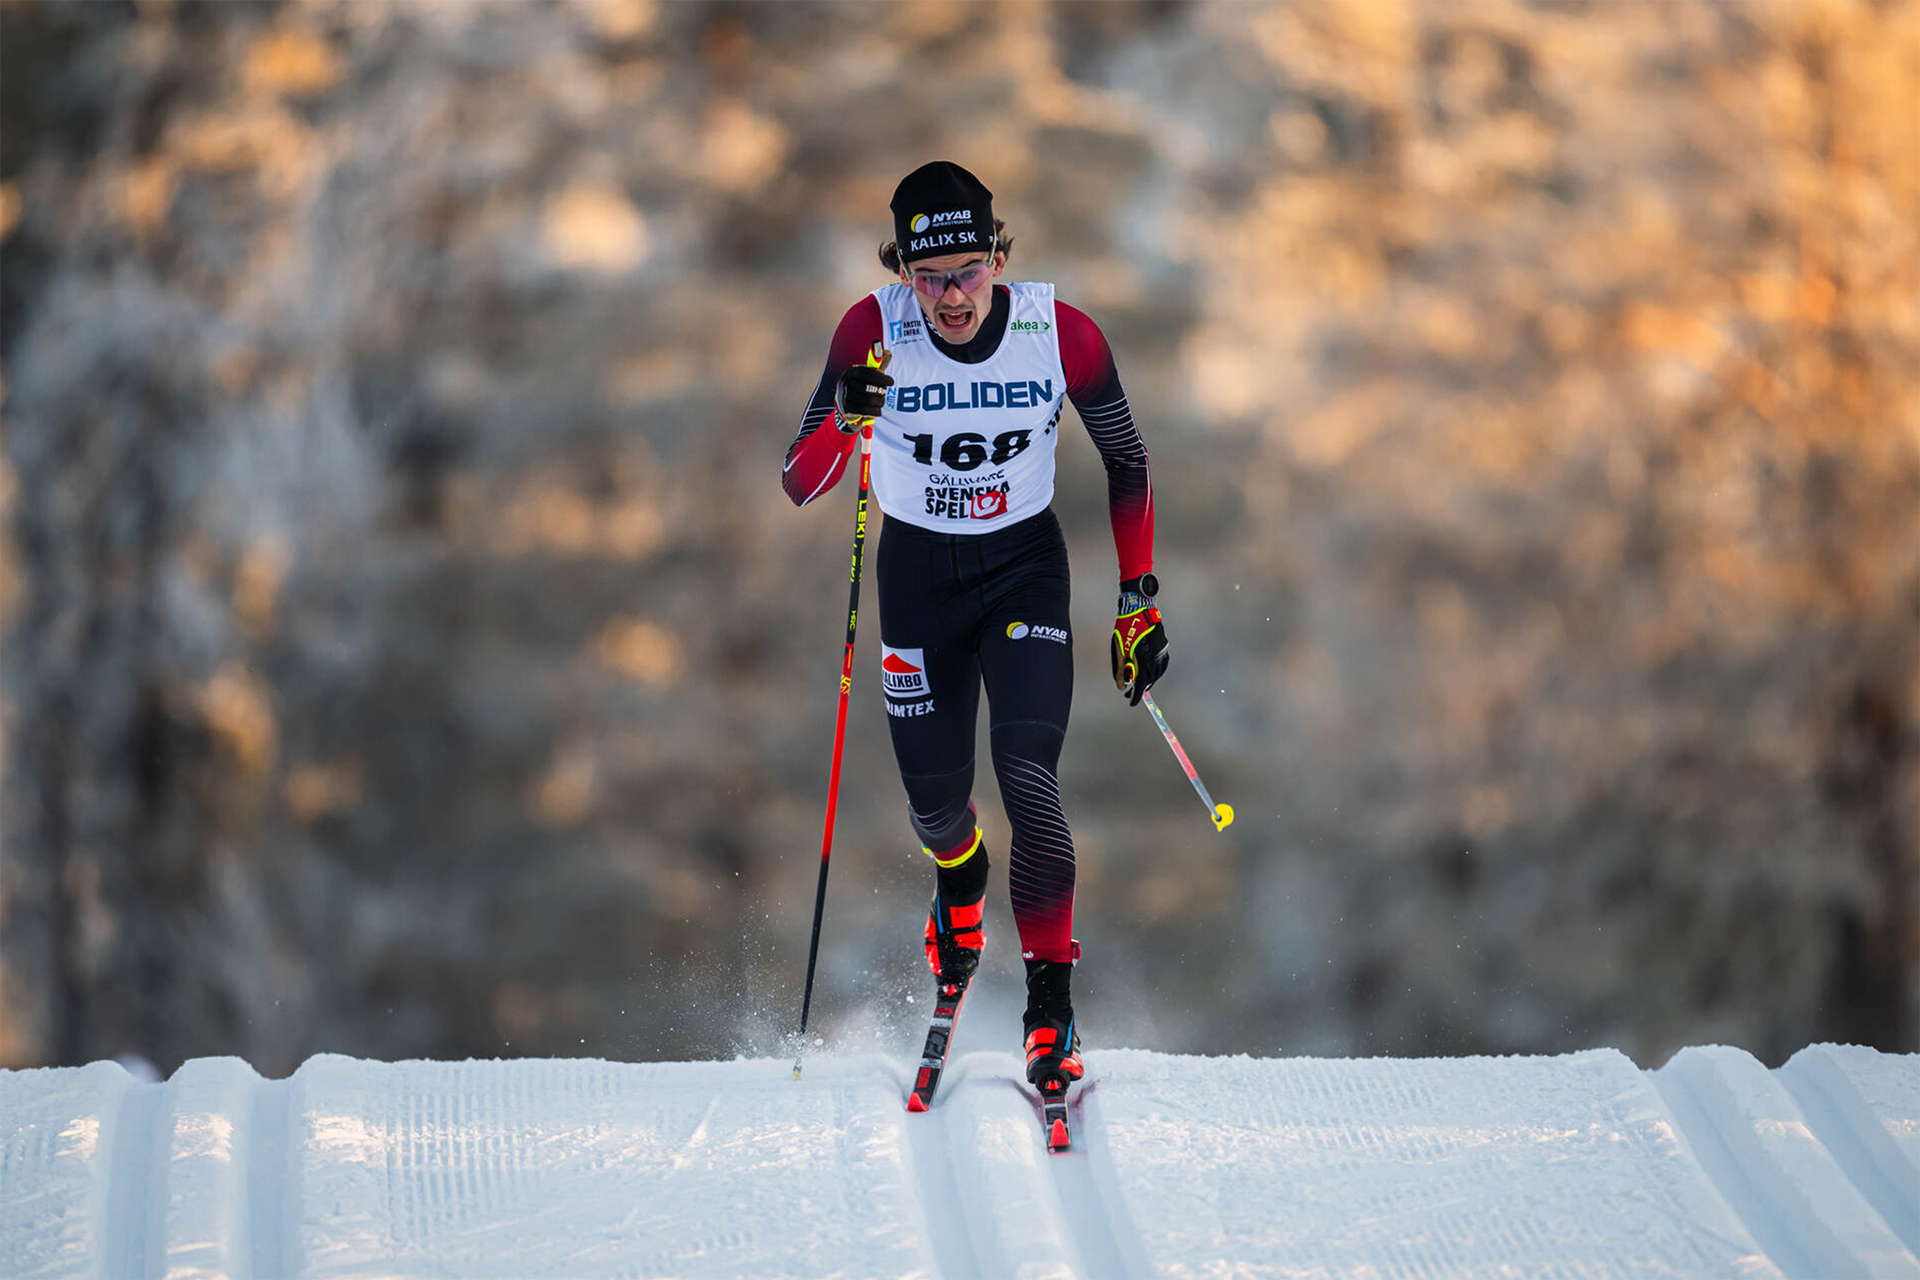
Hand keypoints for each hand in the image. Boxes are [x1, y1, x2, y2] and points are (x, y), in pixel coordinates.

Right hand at [834, 346, 892, 429]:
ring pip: (868, 401)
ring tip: (881, 401)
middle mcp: (846, 383)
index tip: (891, 382)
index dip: (881, 378)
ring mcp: (844, 396)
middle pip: (868, 389)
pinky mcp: (847, 408)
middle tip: (884, 392)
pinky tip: (877, 409)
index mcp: (852, 372)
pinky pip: (865, 411)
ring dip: (879, 402)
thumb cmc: (864, 385)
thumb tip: (888, 352)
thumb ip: (880, 363)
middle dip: (881, 392)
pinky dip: (875, 411)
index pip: (866, 374)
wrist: (850, 403)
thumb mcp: (871, 373)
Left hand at [1111, 573, 1167, 705]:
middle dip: (1140, 688)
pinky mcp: (1164, 645)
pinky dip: (1157, 671)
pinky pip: (1163, 663)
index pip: (1140, 683)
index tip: (1130, 702)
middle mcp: (1155, 656)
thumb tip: (1120, 686)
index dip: (1135, 694)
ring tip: (1139, 684)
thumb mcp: (1119, 649)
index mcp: (1143, 658)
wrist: (1139, 607)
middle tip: (1130, 693)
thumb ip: (1121, 668)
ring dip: (1149, 680)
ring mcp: (1161, 651)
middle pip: (1150, 679)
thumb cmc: (1126, 627)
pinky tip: (1151, 672)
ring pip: (1158, 672)